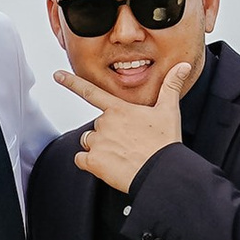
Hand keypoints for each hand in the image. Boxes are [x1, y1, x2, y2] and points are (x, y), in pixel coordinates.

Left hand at [60, 57, 196, 195]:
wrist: (162, 172)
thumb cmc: (165, 143)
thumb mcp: (169, 111)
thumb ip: (171, 86)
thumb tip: (182, 66)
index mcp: (119, 109)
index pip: (91, 92)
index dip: (72, 82)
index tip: (57, 75)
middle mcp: (105, 123)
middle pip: (96, 125)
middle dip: (107, 133)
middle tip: (128, 143)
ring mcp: (97, 142)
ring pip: (88, 142)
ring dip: (99, 148)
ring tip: (120, 154)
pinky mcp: (93, 161)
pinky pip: (81, 159)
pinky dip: (90, 163)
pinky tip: (107, 165)